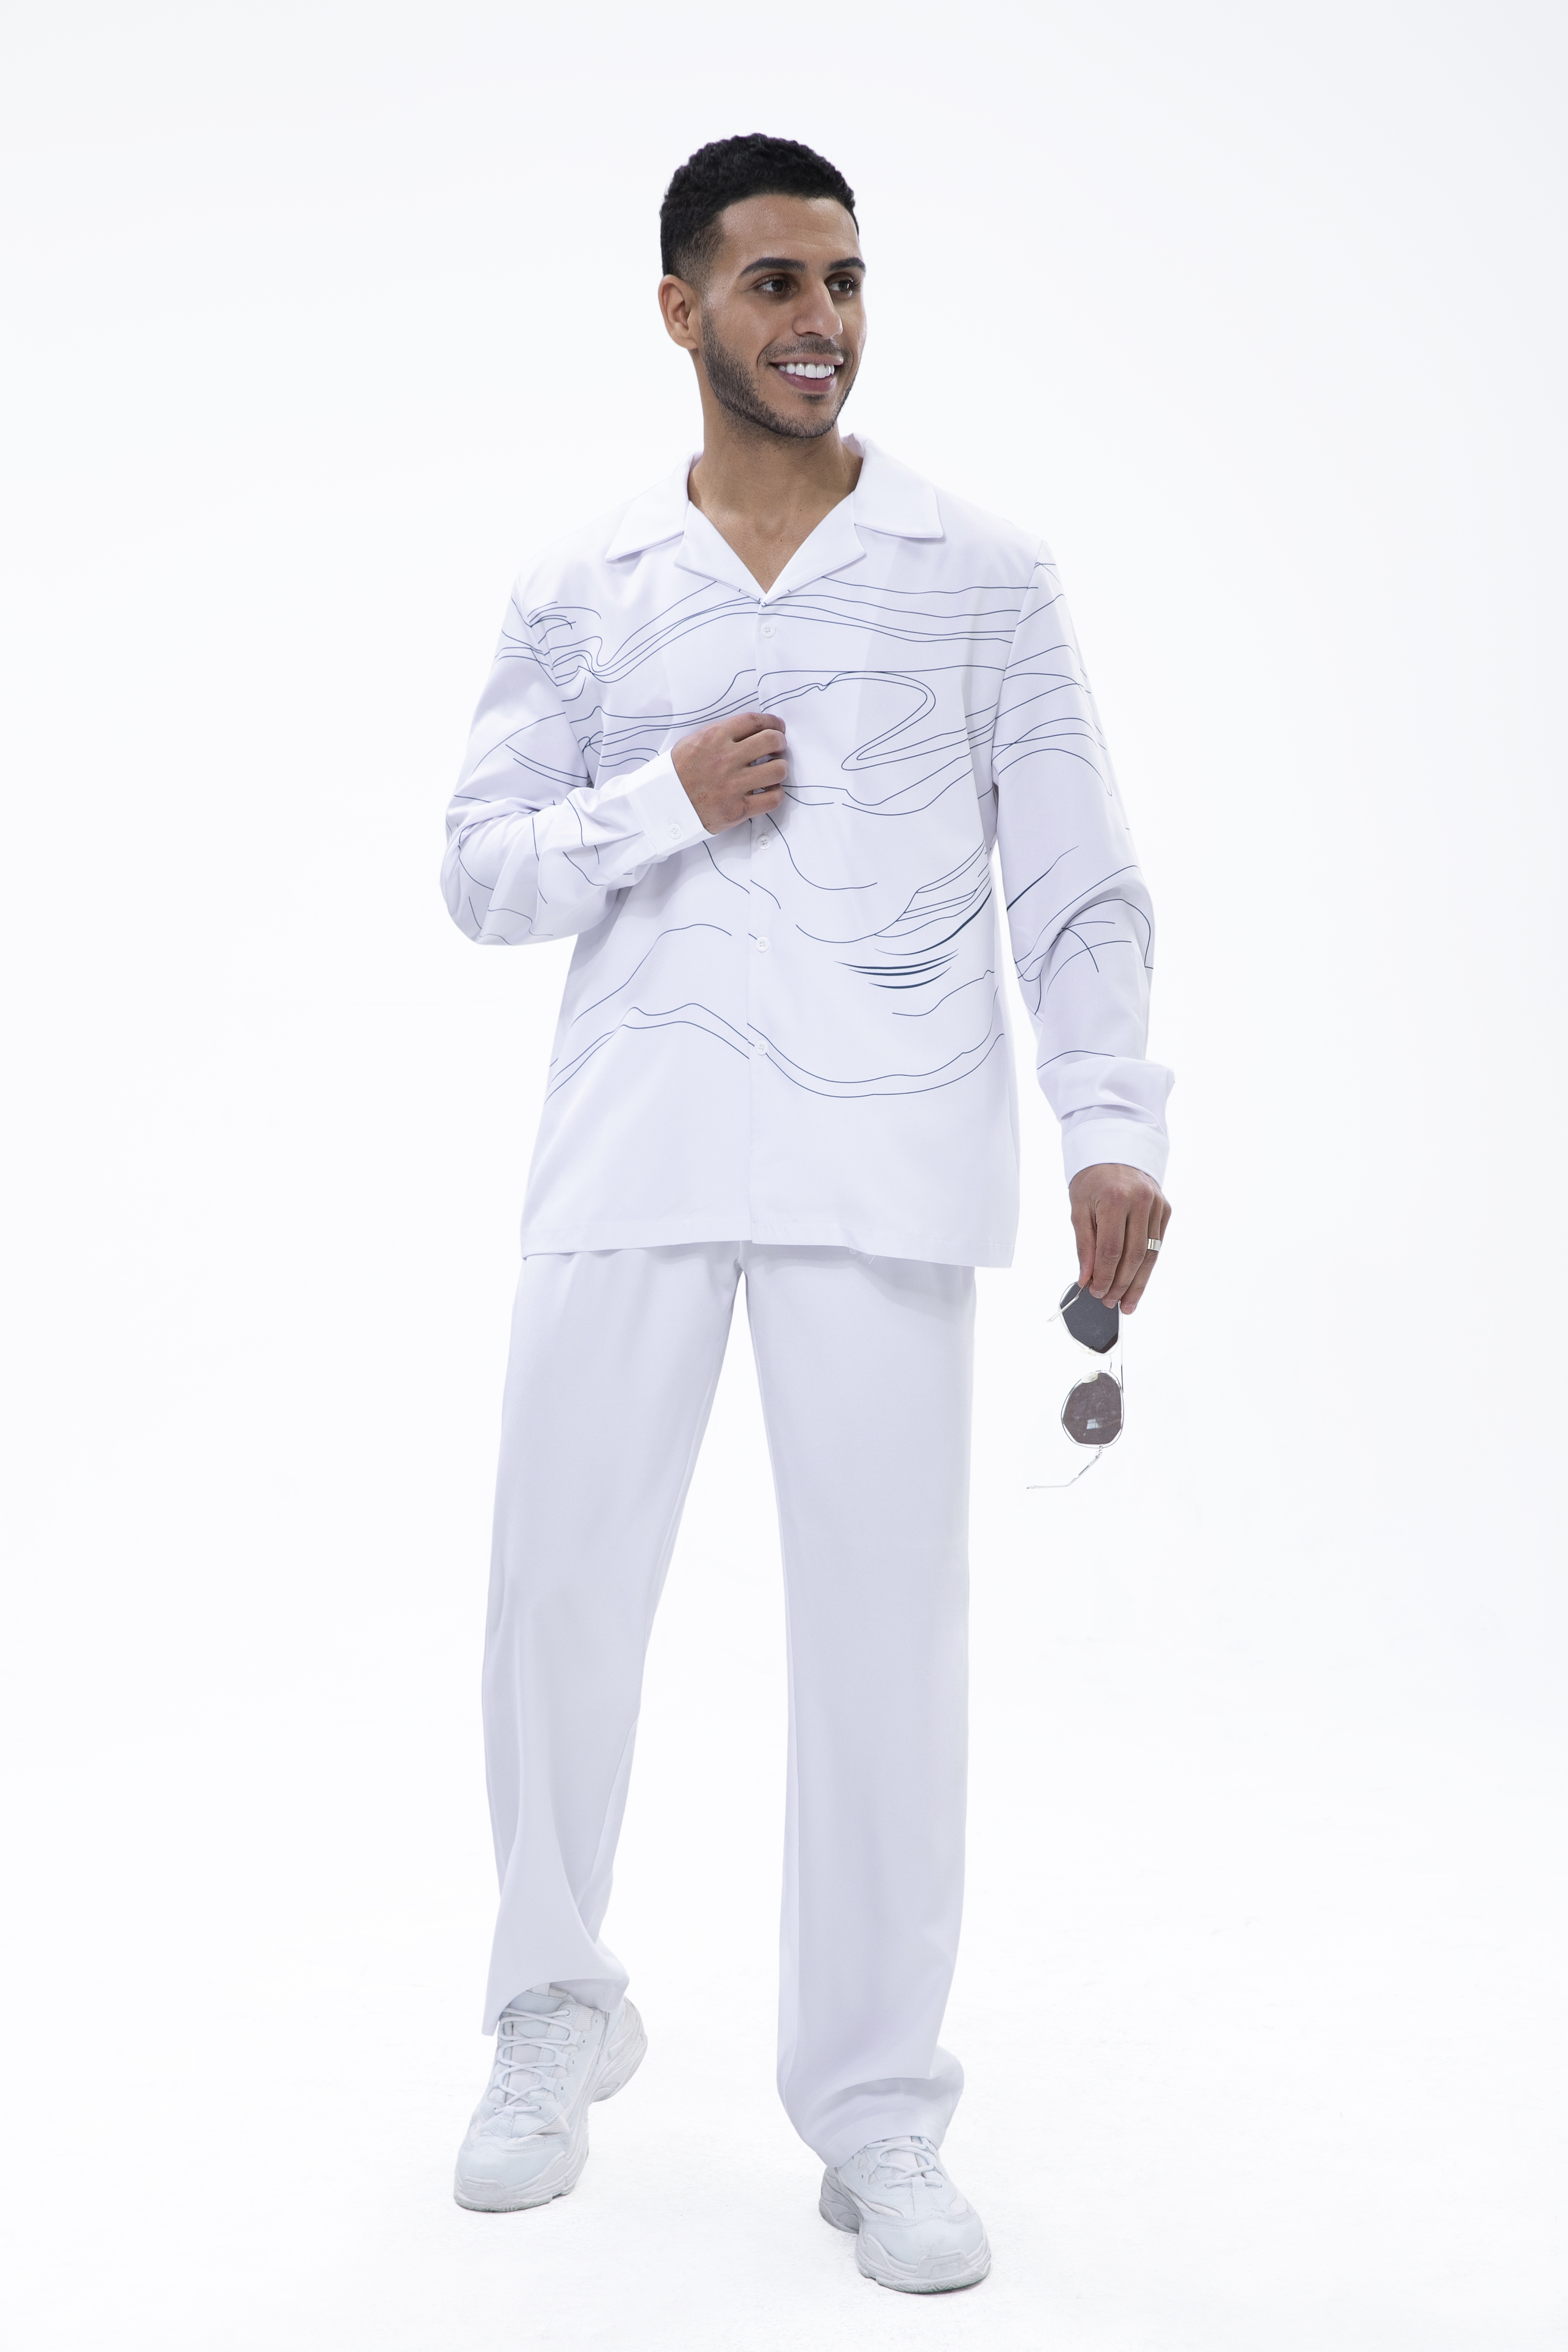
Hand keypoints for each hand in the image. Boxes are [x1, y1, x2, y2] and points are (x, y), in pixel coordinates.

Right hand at [672, 711, 787, 832]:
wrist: (660, 805)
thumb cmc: (677, 773)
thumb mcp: (692, 742)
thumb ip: (720, 734)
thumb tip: (750, 732)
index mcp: (714, 737)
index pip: (755, 721)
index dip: (773, 722)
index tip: (778, 727)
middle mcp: (726, 759)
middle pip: (772, 741)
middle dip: (780, 743)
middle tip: (778, 748)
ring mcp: (732, 785)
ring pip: (777, 770)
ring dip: (780, 768)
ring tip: (773, 770)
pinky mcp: (737, 809)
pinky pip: (772, 799)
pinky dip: (776, 794)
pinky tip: (769, 791)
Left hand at [1069, 1163, 1170, 1313]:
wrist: (1116, 1150)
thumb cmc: (1093, 1179)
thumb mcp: (1079, 1208)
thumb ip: (1084, 1244)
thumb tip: (1086, 1278)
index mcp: (1116, 1199)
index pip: (1111, 1249)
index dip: (1103, 1275)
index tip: (1094, 1292)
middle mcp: (1142, 1202)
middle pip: (1133, 1255)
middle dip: (1120, 1284)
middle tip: (1108, 1302)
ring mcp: (1157, 1206)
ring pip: (1150, 1254)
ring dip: (1137, 1283)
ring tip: (1126, 1303)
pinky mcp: (1166, 1209)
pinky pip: (1157, 1244)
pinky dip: (1147, 1266)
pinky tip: (1137, 1283)